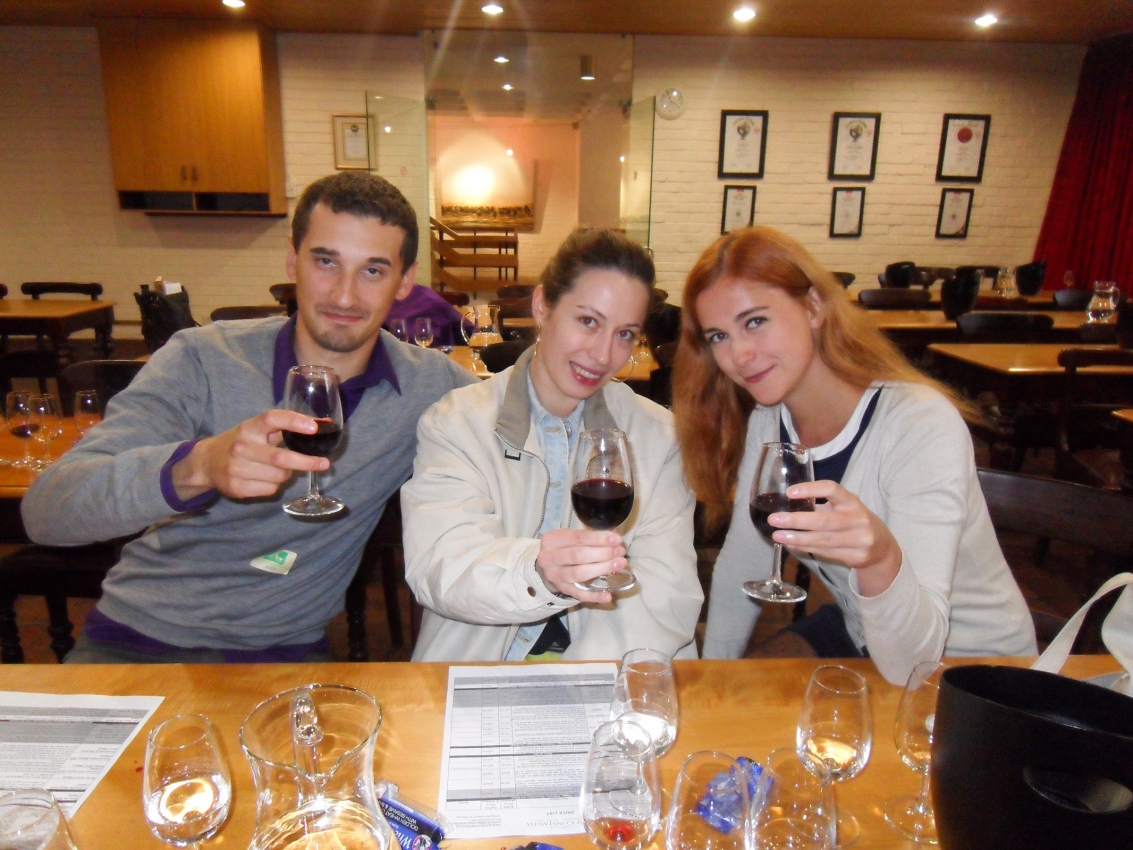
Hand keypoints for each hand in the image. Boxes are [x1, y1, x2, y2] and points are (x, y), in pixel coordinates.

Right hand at [171, 410, 330, 501]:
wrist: (206, 463)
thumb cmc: (241, 443)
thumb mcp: (255, 429)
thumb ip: (282, 427)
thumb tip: (319, 425)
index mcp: (249, 428)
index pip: (272, 418)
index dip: (294, 421)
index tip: (314, 427)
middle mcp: (241, 447)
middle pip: (281, 458)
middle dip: (307, 462)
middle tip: (325, 464)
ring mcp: (237, 469)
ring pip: (279, 476)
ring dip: (288, 474)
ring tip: (281, 469)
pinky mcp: (237, 488)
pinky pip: (270, 489)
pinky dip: (275, 485)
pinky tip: (266, 478)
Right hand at [535, 528, 626, 603]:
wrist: (548, 565)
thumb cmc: (564, 547)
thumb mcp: (571, 537)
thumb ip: (591, 535)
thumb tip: (613, 534)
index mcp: (552, 540)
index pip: (578, 537)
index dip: (599, 538)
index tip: (617, 539)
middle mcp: (550, 558)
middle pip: (579, 555)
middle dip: (603, 553)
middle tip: (620, 552)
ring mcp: (555, 576)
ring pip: (579, 573)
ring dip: (602, 569)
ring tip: (619, 564)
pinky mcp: (562, 590)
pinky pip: (579, 594)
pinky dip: (594, 596)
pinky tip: (608, 596)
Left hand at [768, 480, 902, 596]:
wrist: (882, 547)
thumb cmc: (854, 521)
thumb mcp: (844, 508)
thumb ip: (820, 506)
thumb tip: (785, 505)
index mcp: (852, 501)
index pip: (832, 489)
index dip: (810, 489)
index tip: (789, 492)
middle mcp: (858, 519)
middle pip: (823, 520)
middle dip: (796, 520)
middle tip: (774, 519)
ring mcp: (860, 539)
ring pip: (823, 540)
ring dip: (797, 538)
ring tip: (778, 535)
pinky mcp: (857, 557)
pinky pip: (826, 552)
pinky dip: (806, 548)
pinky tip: (791, 545)